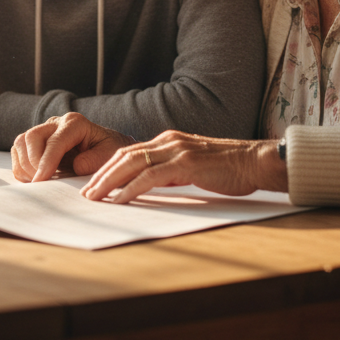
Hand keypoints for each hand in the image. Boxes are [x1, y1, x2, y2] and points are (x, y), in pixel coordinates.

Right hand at [11, 112, 135, 181]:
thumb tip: (75, 166)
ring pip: (21, 143)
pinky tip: (35, 179)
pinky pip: (18, 154)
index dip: (46, 162)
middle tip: (42, 182)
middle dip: (33, 163)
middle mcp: (56, 123)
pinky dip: (22, 169)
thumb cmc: (108, 151)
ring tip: (40, 181)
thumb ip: (94, 160)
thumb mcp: (110, 155)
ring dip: (25, 166)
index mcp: (75, 123)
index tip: (41, 181)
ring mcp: (44, 131)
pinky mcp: (35, 143)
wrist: (106, 149)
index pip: (55, 141)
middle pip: (31, 137)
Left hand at [82, 131, 286, 203]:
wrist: (255, 161)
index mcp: (168, 140)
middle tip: (84, 193)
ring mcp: (177, 150)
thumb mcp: (192, 166)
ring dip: (109, 181)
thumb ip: (171, 170)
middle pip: (124, 156)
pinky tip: (120, 199)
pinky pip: (151, 176)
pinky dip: (132, 188)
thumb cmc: (227, 168)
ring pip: (132, 163)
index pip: (129, 153)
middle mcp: (169, 141)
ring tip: (94, 197)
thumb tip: (149, 184)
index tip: (92, 184)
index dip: (108, 168)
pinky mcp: (187, 163)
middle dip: (101, 175)